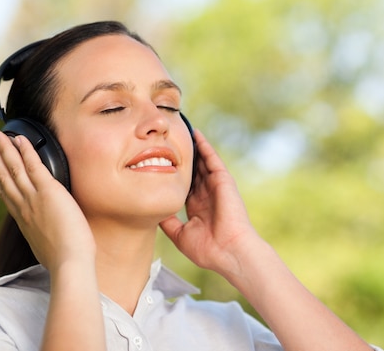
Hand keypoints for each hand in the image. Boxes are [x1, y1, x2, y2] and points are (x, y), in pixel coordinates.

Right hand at [0, 131, 95, 270]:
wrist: (68, 264)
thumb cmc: (64, 260)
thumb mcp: (46, 247)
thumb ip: (43, 236)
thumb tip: (47, 238)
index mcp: (23, 219)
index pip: (5, 191)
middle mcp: (23, 206)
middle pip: (3, 176)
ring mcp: (33, 198)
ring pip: (14, 168)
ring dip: (3, 149)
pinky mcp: (48, 191)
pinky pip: (33, 166)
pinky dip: (26, 151)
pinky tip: (19, 138)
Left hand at [160, 129, 259, 275]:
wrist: (229, 251)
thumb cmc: (208, 249)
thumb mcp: (180, 234)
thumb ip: (168, 222)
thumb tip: (153, 211)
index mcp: (197, 207)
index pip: (184, 186)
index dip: (174, 175)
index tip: (158, 163)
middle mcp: (207, 194)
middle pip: (193, 170)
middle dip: (182, 157)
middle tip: (167, 141)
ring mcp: (216, 186)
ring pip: (202, 162)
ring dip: (193, 147)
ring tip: (180, 130)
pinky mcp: (224, 180)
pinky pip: (212, 159)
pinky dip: (205, 146)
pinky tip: (196, 134)